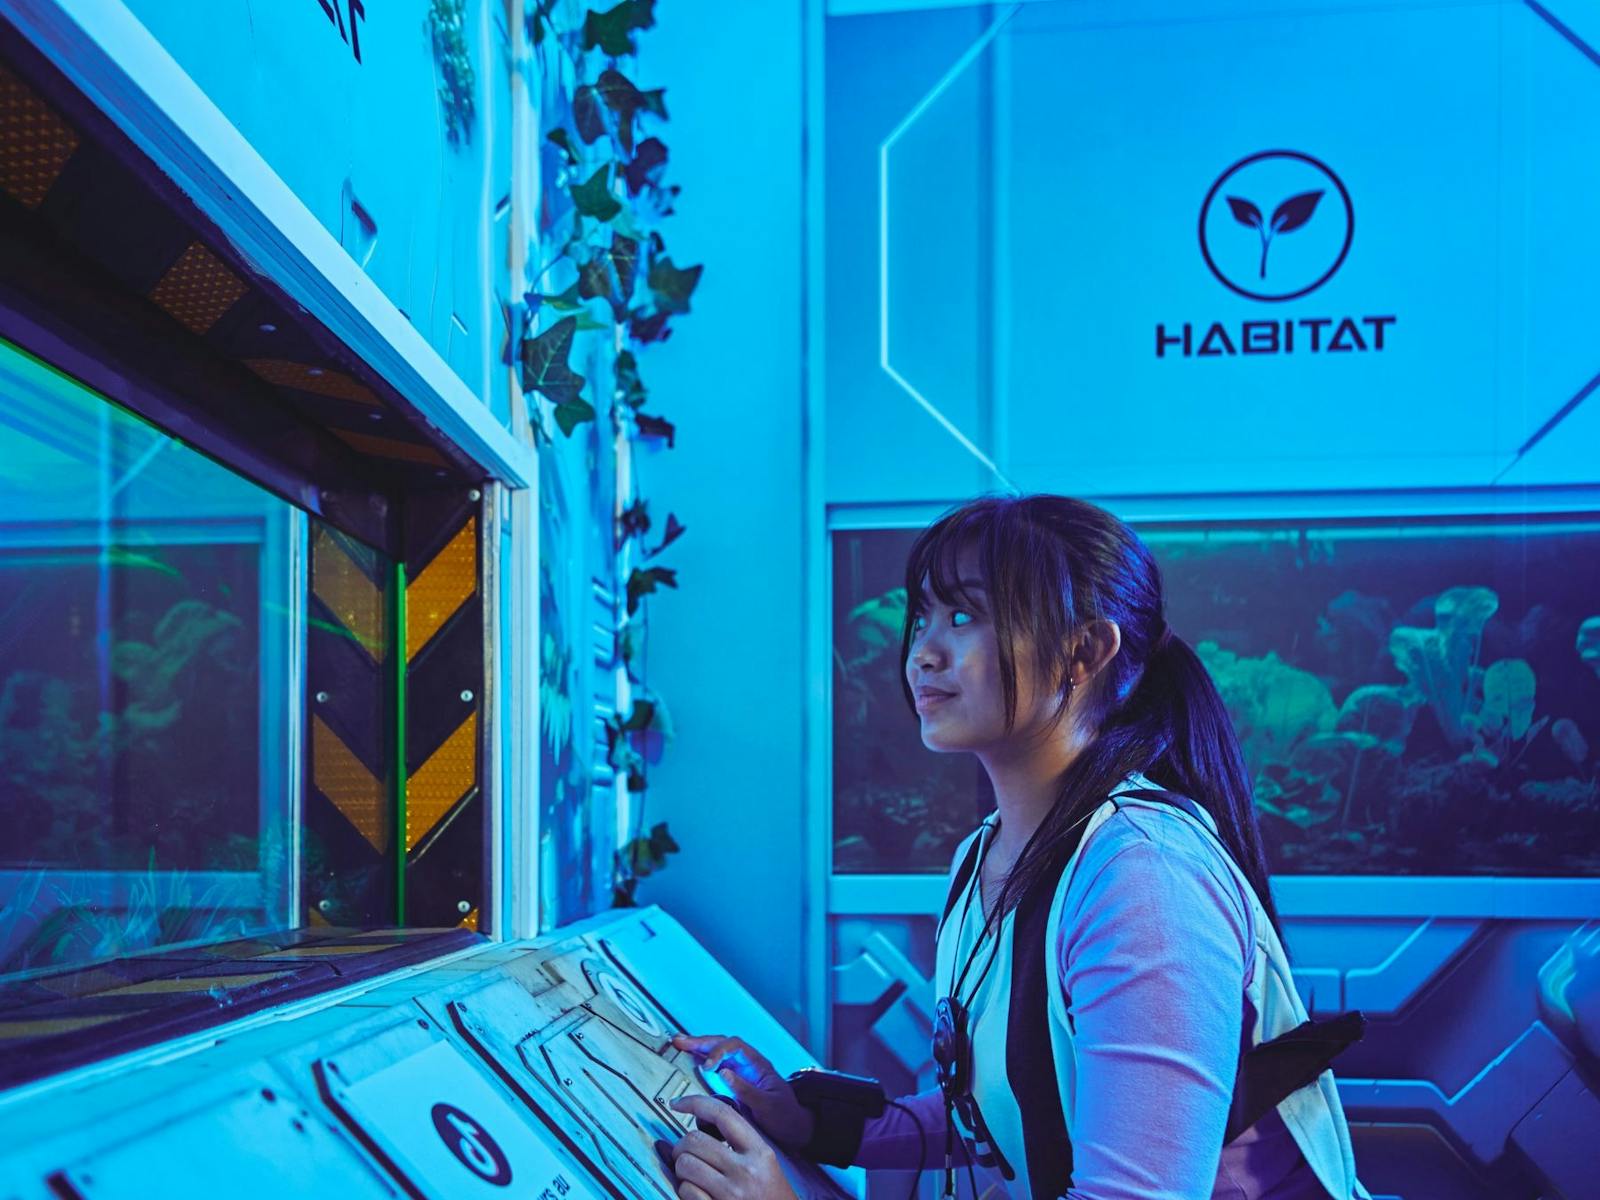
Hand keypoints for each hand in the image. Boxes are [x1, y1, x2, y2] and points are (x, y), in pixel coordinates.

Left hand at [665, 1094, 799, 1199]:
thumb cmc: (768, 1195)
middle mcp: (746, 1171)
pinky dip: (685, 1190)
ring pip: (684, 1164)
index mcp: (759, 1151)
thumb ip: (735, 1141)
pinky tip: (698, 1193)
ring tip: (694, 1175)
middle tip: (686, 1154)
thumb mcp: (762, 1162)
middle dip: (682, 1145)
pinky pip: (685, 1191)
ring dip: (681, 1169)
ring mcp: (731, 1193)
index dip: (695, 1103)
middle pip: (694, 1139)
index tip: (677, 1104)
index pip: (723, 1114)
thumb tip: (692, 1120)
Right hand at [670, 1034, 813, 1149]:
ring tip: (679, 1043)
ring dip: (698, 1048)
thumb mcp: (769, 1105)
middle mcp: (746, 1065)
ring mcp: (738, 1073)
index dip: (718, 1052)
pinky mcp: (732, 1085)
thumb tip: (723, 1073)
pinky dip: (700, 1062)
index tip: (707, 1066)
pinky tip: (689, 1060)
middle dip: (700, 1042)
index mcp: (757, 1064)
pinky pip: (714, 1069)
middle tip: (679, 1041)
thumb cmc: (785, 1116)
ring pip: (716, 1053)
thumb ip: (746, 1089)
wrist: (793, 1129)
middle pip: (722, 1044)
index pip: (735, 1046)